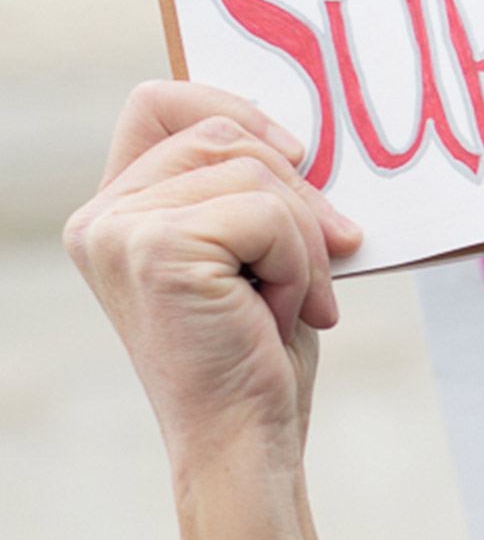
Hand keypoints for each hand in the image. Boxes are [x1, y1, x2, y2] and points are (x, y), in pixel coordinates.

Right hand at [63, 81, 364, 539]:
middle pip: (226, 133)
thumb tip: (298, 132)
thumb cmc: (257, 351)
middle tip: (325, 258)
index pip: (160, 102)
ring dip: (303, 239)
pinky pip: (268, 213)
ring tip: (292, 300)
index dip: (234, 110)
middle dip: (299, 194)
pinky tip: (282, 313)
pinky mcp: (158, 248)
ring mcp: (121, 230)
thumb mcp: (252, 251)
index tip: (293, 154)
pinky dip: (300, 263)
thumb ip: (247, 186)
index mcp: (116, 210)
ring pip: (256, 171)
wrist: (245, 437)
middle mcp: (102, 216)